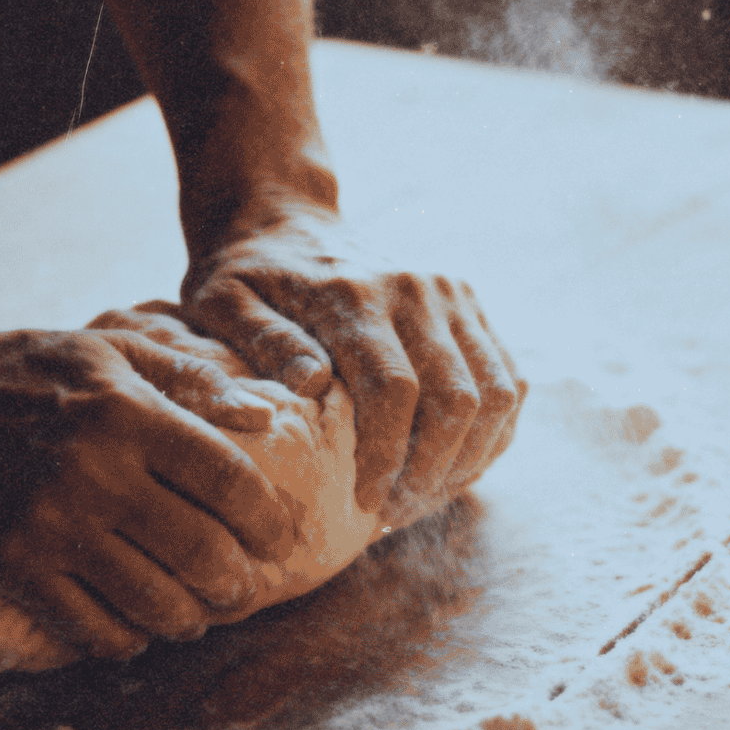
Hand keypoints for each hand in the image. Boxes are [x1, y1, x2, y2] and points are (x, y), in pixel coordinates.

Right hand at [0, 328, 294, 659]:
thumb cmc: (33, 369)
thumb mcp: (116, 350)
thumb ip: (195, 379)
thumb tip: (267, 415)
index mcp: (131, 416)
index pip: (229, 482)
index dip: (268, 520)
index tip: (278, 538)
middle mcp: (97, 473)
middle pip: (202, 552)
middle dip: (238, 582)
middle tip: (243, 588)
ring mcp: (53, 525)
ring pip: (153, 601)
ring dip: (190, 619)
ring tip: (198, 614)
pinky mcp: (13, 565)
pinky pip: (89, 627)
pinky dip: (127, 640)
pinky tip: (139, 630)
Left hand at [180, 197, 525, 521]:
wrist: (283, 219)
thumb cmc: (245, 276)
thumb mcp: (222, 302)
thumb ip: (262, 342)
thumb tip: (313, 386)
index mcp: (355, 295)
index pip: (395, 390)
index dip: (389, 458)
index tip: (366, 502)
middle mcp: (417, 290)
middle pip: (459, 398)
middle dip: (434, 470)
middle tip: (397, 510)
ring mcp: (451, 295)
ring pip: (497, 392)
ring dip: (470, 456)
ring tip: (426, 494)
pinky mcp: (469, 305)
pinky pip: (508, 379)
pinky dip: (492, 430)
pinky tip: (453, 464)